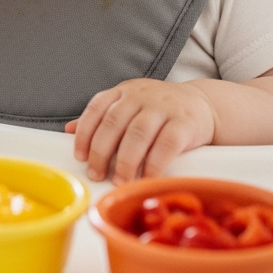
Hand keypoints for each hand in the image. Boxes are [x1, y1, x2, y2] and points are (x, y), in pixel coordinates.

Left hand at [66, 79, 215, 183]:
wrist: (203, 105)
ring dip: (126, 161)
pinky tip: (147, 178)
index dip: (85, 132)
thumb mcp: (129, 106)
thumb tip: (69, 130)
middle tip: (96, 174)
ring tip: (120, 182)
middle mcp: (141, 95)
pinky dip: (154, 164)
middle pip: (114, 122)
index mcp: (124, 91)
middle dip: (101, 151)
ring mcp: (163, 107)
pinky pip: (166, 144)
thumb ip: (102, 118)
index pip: (97, 108)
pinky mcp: (184, 122)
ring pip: (138, 134)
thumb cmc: (159, 110)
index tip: (80, 156)